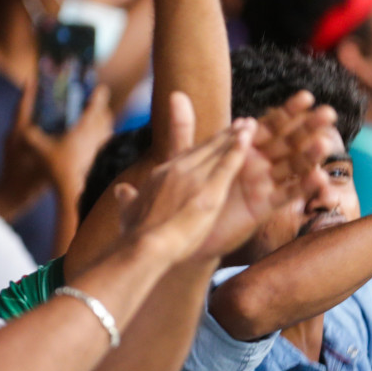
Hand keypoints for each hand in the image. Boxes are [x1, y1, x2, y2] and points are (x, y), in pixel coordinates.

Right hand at [15, 85, 115, 204]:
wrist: (72, 188)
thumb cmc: (56, 166)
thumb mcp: (38, 148)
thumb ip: (30, 135)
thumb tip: (23, 127)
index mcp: (84, 128)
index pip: (96, 106)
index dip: (99, 95)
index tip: (101, 88)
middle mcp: (97, 135)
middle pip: (105, 115)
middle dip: (100, 107)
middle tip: (93, 102)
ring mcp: (102, 146)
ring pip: (108, 127)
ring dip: (103, 120)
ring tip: (94, 117)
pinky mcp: (102, 156)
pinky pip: (106, 139)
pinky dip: (102, 133)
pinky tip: (93, 138)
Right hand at [115, 94, 255, 263]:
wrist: (143, 247)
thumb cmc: (136, 235)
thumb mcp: (128, 211)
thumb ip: (127, 198)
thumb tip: (121, 190)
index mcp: (161, 173)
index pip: (188, 154)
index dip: (205, 145)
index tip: (219, 136)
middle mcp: (177, 169)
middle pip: (206, 148)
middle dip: (225, 135)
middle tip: (243, 123)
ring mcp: (193, 178)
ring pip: (218, 151)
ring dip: (235, 137)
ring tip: (250, 126)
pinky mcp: (209, 191)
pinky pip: (227, 165)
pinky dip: (238, 151)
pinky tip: (248, 139)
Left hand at [174, 91, 340, 259]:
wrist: (182, 232)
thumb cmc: (185, 195)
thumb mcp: (184, 158)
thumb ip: (184, 128)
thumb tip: (176, 94)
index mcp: (244, 149)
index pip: (271, 125)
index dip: (289, 111)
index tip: (306, 97)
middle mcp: (259, 164)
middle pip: (289, 141)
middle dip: (309, 127)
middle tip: (328, 113)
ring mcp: (265, 185)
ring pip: (293, 166)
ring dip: (310, 155)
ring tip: (324, 143)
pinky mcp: (265, 207)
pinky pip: (287, 195)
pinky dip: (303, 188)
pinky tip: (318, 179)